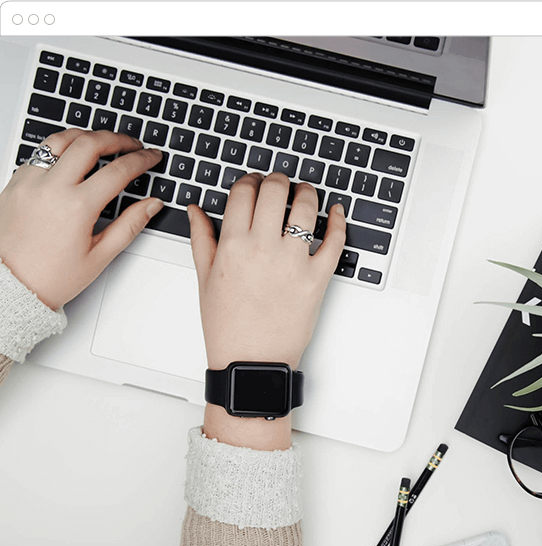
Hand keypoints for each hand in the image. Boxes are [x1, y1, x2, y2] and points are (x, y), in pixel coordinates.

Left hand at [0, 129, 163, 310]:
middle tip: (132, 144)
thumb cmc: (51, 276)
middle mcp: (51, 187)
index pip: (118, 171)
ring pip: (61, 140)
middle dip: (117, 139)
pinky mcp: (15, 182)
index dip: (141, 159)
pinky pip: (40, 154)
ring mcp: (29, 181)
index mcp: (77, 207)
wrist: (10, 285)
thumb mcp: (100, 255)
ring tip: (102, 142)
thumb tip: (152, 205)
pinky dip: (60, 149)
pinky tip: (72, 158)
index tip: (151, 156)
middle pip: (89, 143)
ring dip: (86, 136)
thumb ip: (130, 225)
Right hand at [188, 172, 345, 448]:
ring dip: (307, 192)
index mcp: (232, 245)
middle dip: (278, 180)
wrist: (252, 362)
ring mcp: (293, 263)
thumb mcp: (205, 280)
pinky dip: (338, 221)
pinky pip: (335, 241)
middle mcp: (263, 248)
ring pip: (306, 208)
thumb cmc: (228, 327)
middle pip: (275, 191)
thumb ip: (201, 239)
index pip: (244, 192)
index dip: (250, 181)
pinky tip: (336, 212)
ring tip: (305, 193)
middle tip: (281, 183)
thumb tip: (196, 210)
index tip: (254, 184)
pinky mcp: (318, 279)